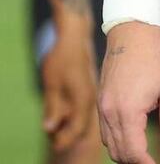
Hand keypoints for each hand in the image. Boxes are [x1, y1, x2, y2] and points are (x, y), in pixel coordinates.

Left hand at [40, 16, 96, 152]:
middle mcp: (91, 98)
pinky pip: (82, 107)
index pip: (76, 129)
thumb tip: (50, 128)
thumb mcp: (53, 83)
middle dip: (67, 133)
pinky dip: (73, 113)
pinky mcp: (88, 87)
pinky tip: (64, 109)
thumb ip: (53, 107)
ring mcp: (91, 92)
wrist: (75, 34)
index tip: (54, 144)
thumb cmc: (63, 56)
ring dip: (70, 123)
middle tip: (53, 133)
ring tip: (56, 122)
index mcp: (83, 99)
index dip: (65, 139)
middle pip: (80, 125)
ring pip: (82, 116)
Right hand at [98, 22, 159, 163]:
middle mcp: (110, 113)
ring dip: (125, 152)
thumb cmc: (156, 55)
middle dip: (136, 161)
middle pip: (119, 153)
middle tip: (153, 159)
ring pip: (109, 144)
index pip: (133, 152)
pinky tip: (132, 134)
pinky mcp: (101, 100)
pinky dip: (117, 139)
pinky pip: (105, 131)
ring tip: (144, 151)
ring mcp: (102, 107)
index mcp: (128, 111)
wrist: (132, 29)